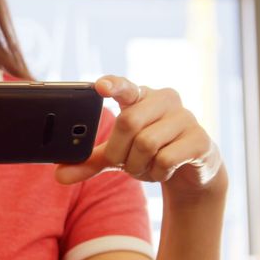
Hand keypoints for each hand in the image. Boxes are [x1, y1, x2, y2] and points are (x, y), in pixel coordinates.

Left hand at [54, 76, 224, 191]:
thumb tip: (58, 175)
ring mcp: (186, 118)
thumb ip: (90, 161)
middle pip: (128, 123)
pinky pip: (166, 159)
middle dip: (119, 151)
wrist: (193, 168)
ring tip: (144, 167)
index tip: (100, 86)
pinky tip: (162, 170)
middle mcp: (165, 100)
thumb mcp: (118, 154)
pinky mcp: (201, 140)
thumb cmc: (150, 152)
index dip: (113, 84)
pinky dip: (156, 172)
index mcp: (140, 96)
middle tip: (123, 162)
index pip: (125, 85)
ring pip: (146, 143)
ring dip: (137, 165)